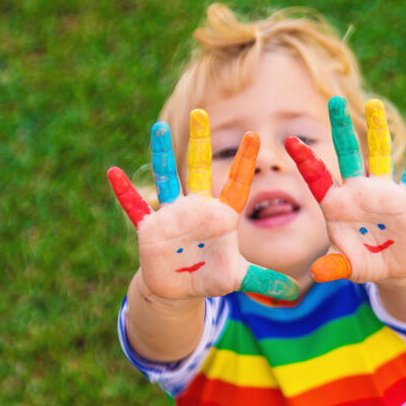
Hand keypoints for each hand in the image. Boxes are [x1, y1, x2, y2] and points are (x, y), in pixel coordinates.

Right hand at [106, 112, 301, 299]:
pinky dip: (124, 191)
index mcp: (221, 216)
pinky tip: (112, 172)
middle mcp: (196, 208)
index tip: (254, 136)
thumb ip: (263, 280)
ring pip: (166, 178)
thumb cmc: (210, 276)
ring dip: (160, 154)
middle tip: (201, 113)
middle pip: (198, 168)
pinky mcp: (150, 228)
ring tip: (157, 128)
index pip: (236, 184)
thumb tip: (292, 292)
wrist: (178, 288)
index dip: (245, 162)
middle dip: (199, 141)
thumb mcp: (238, 278)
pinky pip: (135, 206)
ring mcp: (171, 215)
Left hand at [289, 97, 405, 283]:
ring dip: (379, 131)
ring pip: (380, 155)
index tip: (288, 140)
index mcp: (336, 204)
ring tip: (374, 104)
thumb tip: (316, 275)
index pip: (317, 177)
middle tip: (333, 100)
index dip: (304, 160)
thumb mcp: (348, 267)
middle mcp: (358, 191)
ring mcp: (384, 191)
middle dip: (341, 129)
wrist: (396, 266)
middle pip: (347, 154)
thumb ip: (333, 267)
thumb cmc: (365, 261)